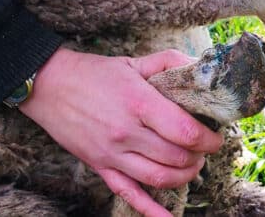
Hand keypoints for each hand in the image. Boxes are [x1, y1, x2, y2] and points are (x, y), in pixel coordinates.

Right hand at [20, 48, 222, 216]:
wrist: (48, 85)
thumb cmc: (93, 73)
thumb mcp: (134, 62)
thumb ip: (169, 63)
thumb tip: (200, 68)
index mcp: (139, 103)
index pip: (185, 132)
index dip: (208, 139)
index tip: (215, 137)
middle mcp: (126, 133)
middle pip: (177, 158)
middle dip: (198, 156)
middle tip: (204, 149)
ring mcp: (112, 154)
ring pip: (159, 179)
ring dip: (183, 176)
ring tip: (191, 166)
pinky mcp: (100, 166)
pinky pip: (128, 194)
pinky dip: (150, 211)